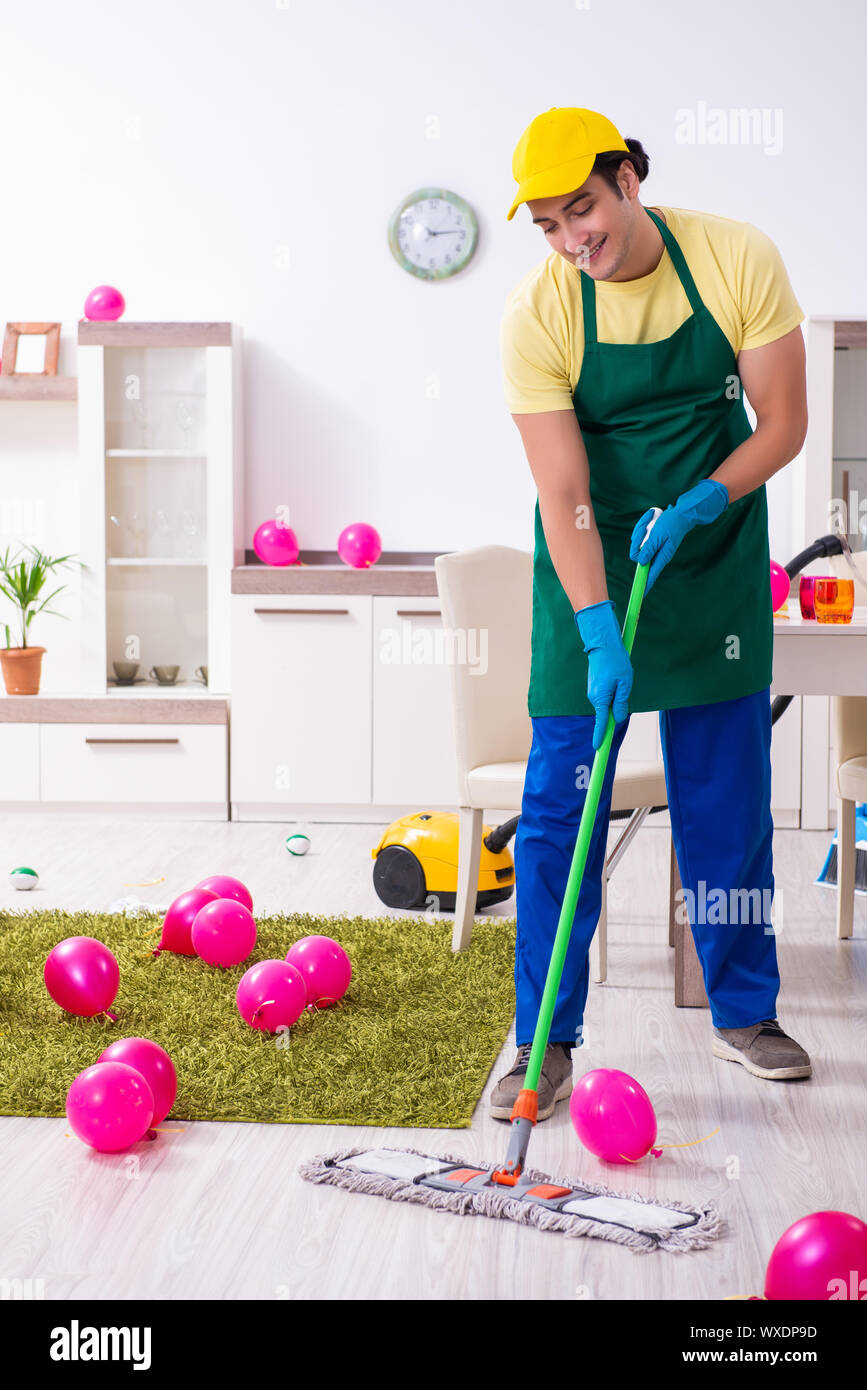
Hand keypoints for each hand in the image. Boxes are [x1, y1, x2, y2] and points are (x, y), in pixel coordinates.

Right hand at [574, 600, 632, 750]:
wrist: (602, 644)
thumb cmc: (615, 662)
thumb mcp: (624, 683)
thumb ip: (622, 702)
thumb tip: (619, 718)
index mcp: (600, 699)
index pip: (601, 723)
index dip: (600, 736)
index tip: (597, 748)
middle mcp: (594, 698)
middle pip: (608, 713)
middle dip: (617, 707)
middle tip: (624, 685)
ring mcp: (593, 693)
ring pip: (608, 704)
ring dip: (617, 696)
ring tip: (620, 677)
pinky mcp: (595, 688)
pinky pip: (606, 697)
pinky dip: (613, 692)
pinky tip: (616, 676)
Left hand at [629, 478, 728, 593]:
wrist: (681, 513)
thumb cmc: (672, 523)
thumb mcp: (659, 535)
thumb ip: (649, 549)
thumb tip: (641, 562)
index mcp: (662, 556)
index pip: (651, 574)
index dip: (645, 584)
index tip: (641, 594)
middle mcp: (657, 554)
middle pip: (638, 555)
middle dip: (638, 540)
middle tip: (646, 527)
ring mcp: (654, 548)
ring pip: (638, 545)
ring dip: (640, 531)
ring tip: (650, 521)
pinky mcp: (652, 542)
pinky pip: (641, 538)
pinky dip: (642, 529)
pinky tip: (649, 521)